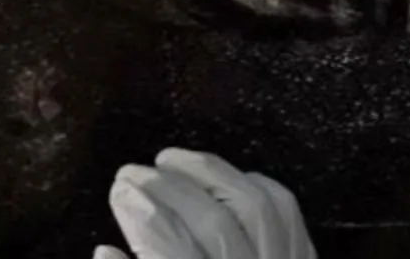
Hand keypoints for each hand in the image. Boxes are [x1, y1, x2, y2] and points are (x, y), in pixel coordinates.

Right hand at [96, 148, 313, 258]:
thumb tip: (105, 252)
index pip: (170, 249)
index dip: (140, 213)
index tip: (120, 189)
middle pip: (211, 222)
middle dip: (168, 189)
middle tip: (134, 171)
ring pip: (252, 206)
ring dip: (208, 174)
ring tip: (172, 160)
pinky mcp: (303, 257)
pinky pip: (285, 210)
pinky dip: (255, 185)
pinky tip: (227, 177)